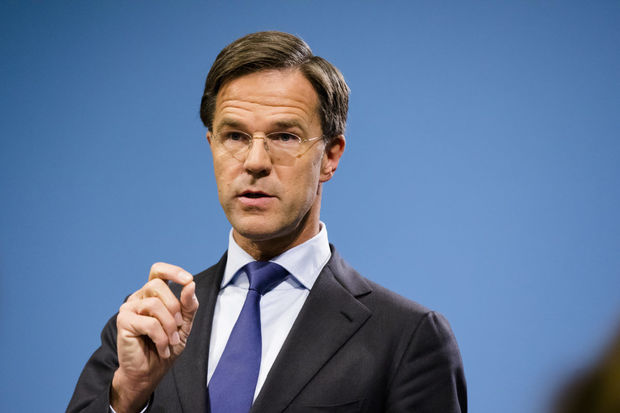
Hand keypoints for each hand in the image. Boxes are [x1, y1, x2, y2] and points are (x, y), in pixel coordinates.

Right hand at [110, 262, 198, 412]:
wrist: (150, 373)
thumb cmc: (165, 347)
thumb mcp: (184, 324)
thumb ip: (188, 305)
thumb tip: (190, 284)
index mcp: (152, 295)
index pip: (158, 271)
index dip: (173, 271)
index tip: (188, 280)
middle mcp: (139, 298)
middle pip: (157, 285)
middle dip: (174, 307)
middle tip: (179, 326)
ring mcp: (129, 308)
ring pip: (154, 304)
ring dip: (169, 326)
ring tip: (171, 341)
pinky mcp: (123, 322)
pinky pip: (149, 322)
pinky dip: (161, 337)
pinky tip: (162, 348)